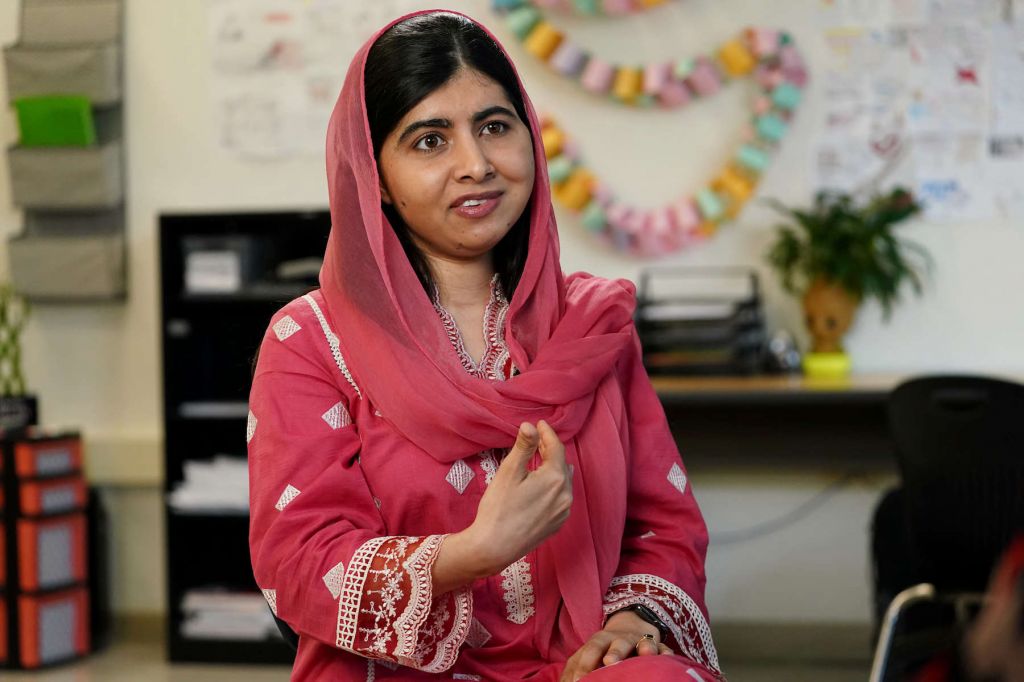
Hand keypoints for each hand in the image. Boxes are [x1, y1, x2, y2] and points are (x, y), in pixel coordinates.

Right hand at [467, 420, 571, 573]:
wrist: (494, 547)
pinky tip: (540, 486)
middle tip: (536, 439)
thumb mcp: (509, 472)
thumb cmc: (499, 508)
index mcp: (555, 478)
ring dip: (553, 468)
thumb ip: (523, 446)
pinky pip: (561, 498)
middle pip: (561, 464)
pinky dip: (554, 486)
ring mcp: (563, 512)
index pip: (556, 447)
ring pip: (564, 481)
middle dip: (550, 449)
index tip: (540, 423)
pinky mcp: (557, 524)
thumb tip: (530, 425)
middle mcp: (566, 495)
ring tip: (539, 459)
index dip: (548, 433)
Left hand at [560, 611, 672, 681]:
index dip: (584, 664)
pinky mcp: (657, 646)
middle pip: (616, 644)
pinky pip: (663, 649)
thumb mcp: (589, 655)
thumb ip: (577, 668)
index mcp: (599, 641)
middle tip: (609, 663)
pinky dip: (664, 653)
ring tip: (644, 653)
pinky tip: (665, 658)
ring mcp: (639, 641)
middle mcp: (619, 640)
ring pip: (642, 642)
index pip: (590, 650)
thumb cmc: (604, 649)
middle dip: (614, 652)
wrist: (631, 627)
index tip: (579, 680)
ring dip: (643, 647)